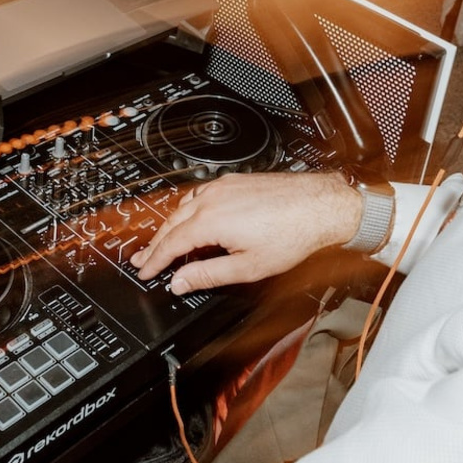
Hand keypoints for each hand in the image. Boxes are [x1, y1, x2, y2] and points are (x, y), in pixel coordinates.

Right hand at [131, 172, 361, 292]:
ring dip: (170, 226)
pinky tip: (192, 217)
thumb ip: (208, 274)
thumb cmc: (291, 233)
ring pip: (184, 206)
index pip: (170, 244)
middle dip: (155, 244)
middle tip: (143, 260)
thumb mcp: (247, 267)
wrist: (319, 205)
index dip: (155, 261)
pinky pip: (200, 195)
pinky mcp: (235, 181)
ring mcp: (223, 186)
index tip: (145, 272)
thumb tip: (180, 282)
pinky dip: (188, 210)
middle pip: (172, 223)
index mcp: (210, 220)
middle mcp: (213, 198)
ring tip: (162, 242)